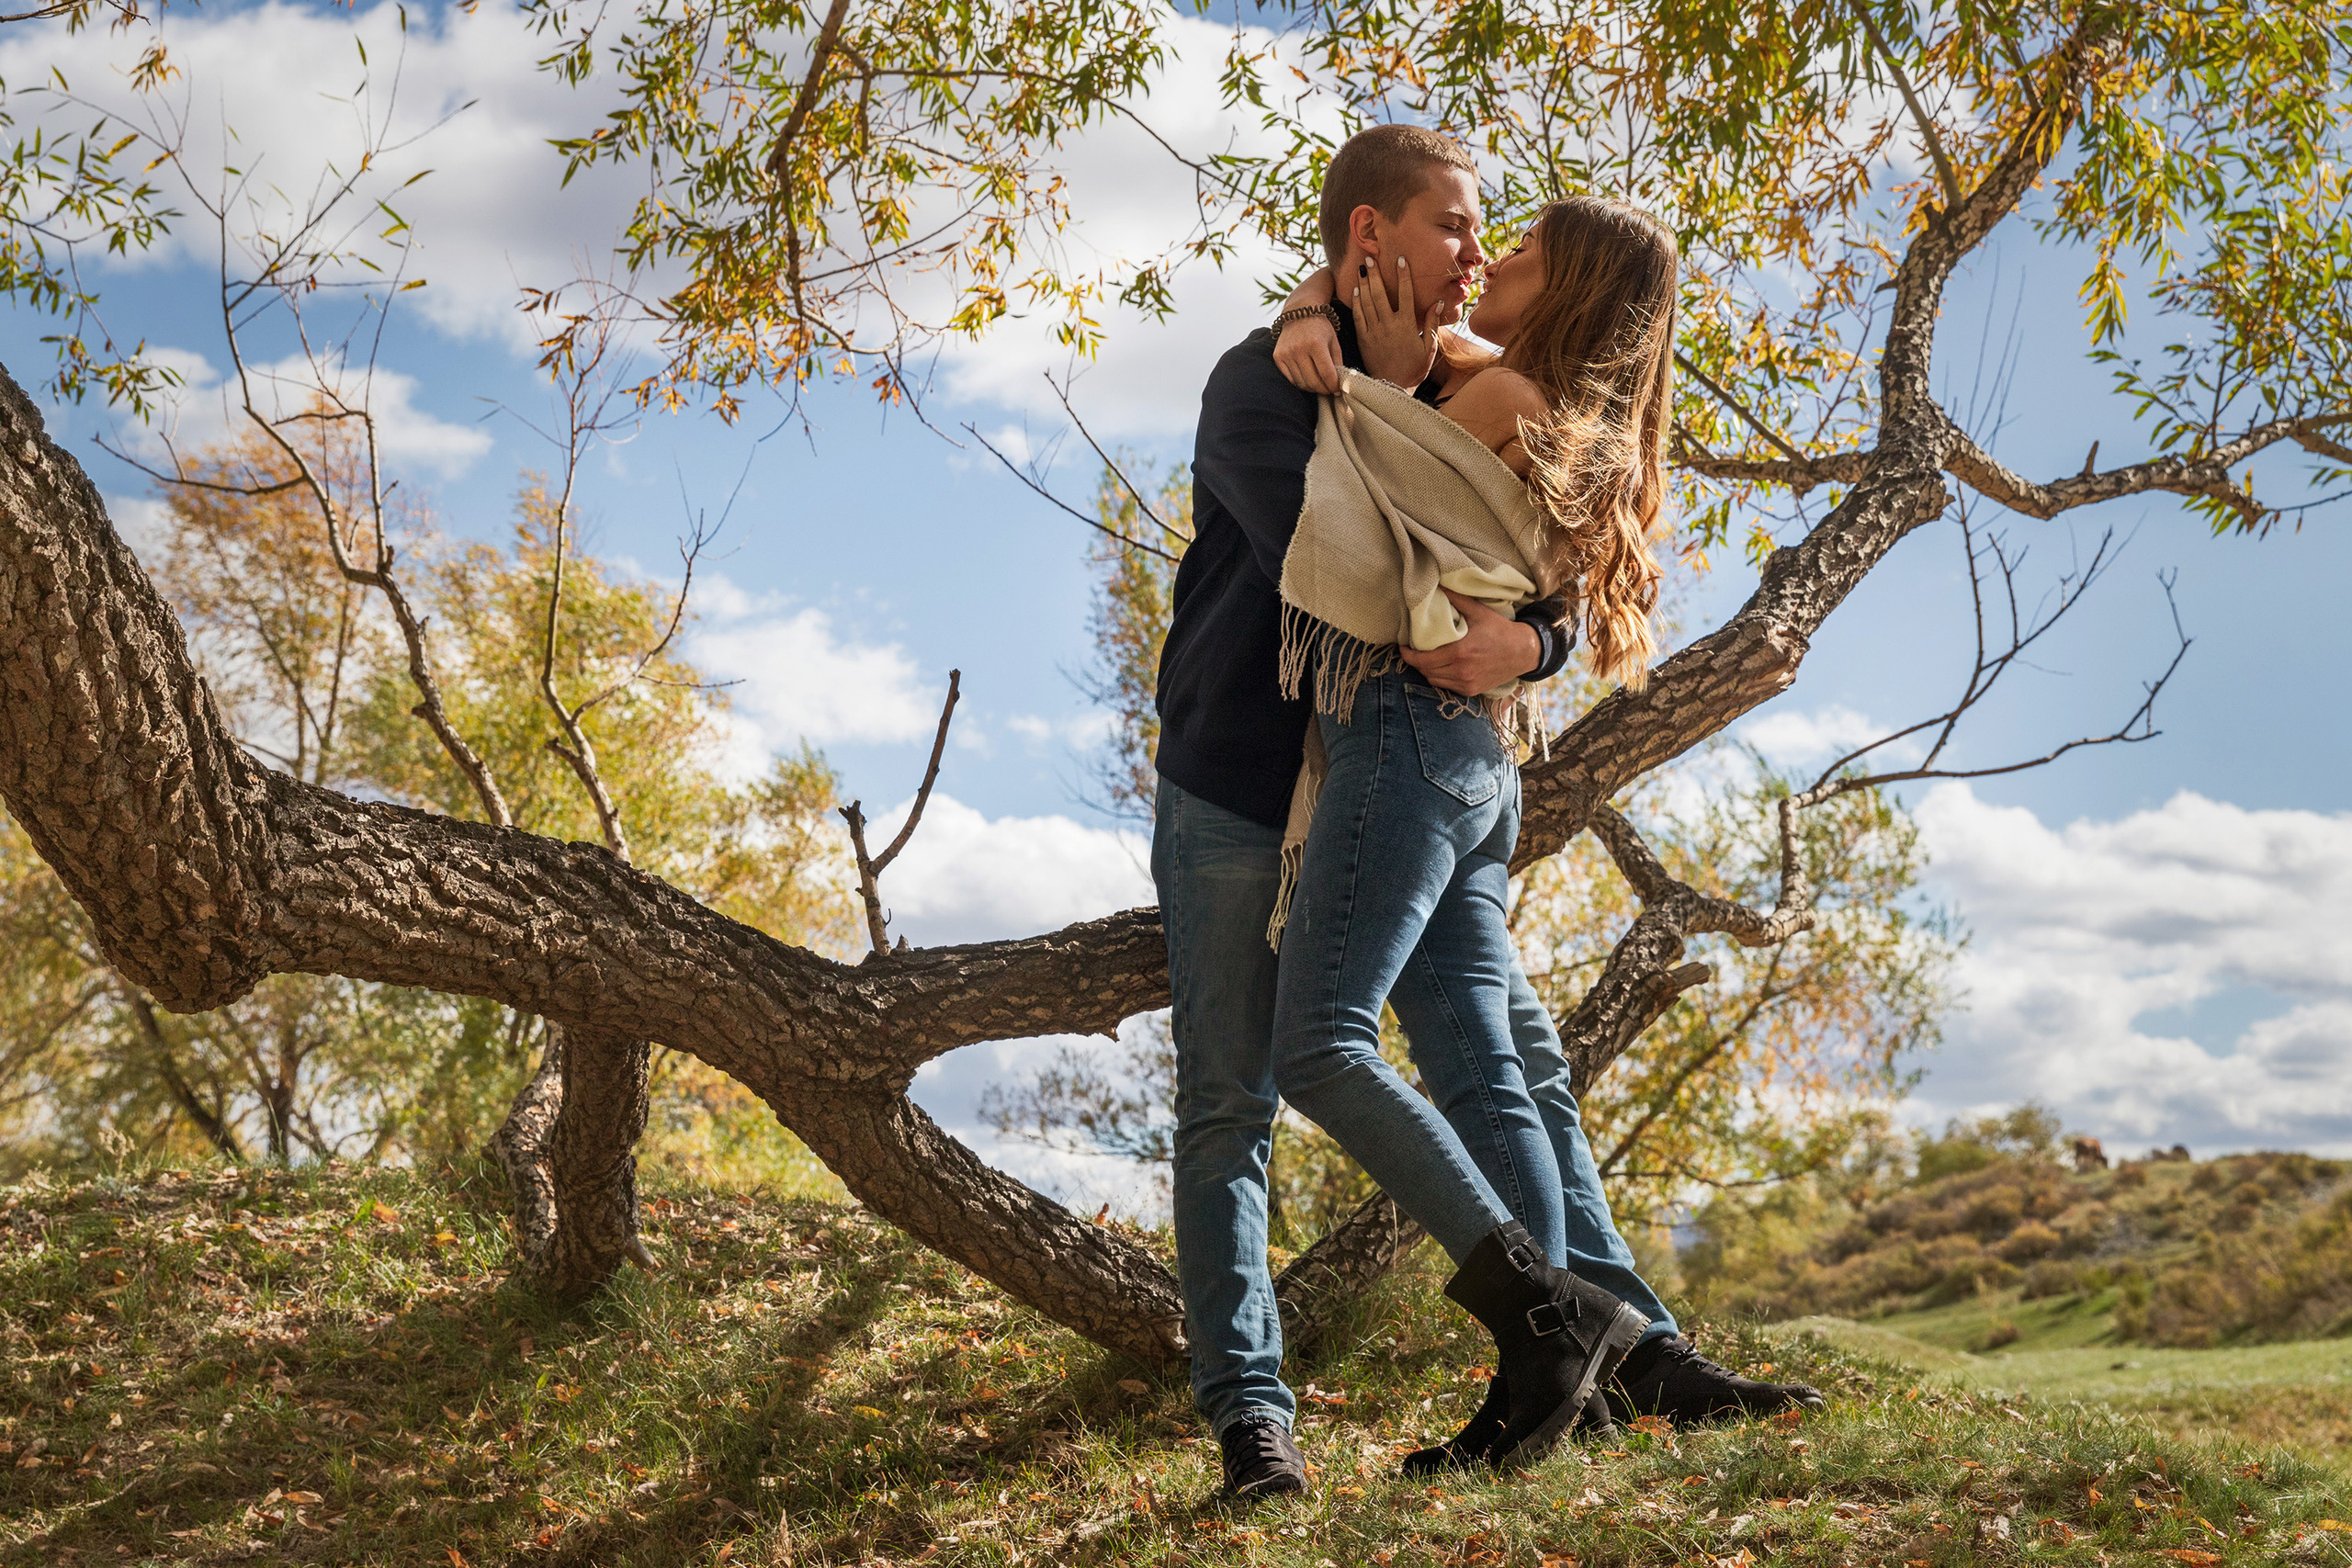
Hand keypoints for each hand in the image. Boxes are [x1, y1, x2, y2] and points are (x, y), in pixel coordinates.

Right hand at [1273, 312, 1342, 394]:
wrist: (1299, 313)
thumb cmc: (1321, 328)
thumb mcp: (1334, 342)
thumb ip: (1338, 363)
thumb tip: (1339, 386)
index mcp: (1316, 344)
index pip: (1327, 374)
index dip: (1334, 386)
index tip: (1338, 390)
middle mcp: (1299, 349)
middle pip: (1313, 382)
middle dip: (1324, 390)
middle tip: (1329, 390)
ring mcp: (1286, 354)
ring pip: (1301, 383)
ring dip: (1312, 388)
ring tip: (1319, 384)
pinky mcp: (1278, 357)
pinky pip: (1291, 379)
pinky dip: (1301, 383)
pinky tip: (1308, 378)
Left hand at [1353, 255, 1440, 389]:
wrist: (1393, 387)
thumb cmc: (1414, 368)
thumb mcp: (1429, 348)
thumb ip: (1432, 324)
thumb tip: (1438, 302)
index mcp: (1406, 325)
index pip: (1405, 293)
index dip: (1403, 275)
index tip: (1400, 259)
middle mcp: (1388, 325)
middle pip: (1380, 293)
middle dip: (1375, 273)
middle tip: (1370, 257)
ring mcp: (1374, 331)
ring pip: (1367, 302)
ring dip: (1364, 283)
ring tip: (1362, 267)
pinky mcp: (1363, 339)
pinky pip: (1358, 316)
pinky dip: (1356, 301)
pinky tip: (1355, 289)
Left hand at [1399, 589, 1541, 695]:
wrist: (1523, 651)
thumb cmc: (1500, 630)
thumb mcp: (1478, 611)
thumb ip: (1457, 599)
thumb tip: (1439, 585)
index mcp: (1459, 652)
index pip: (1423, 659)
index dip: (1408, 655)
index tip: (1403, 648)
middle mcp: (1461, 671)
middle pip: (1426, 671)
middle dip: (1415, 663)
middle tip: (1411, 652)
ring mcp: (1466, 683)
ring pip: (1434, 681)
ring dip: (1427, 671)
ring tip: (1424, 659)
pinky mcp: (1472, 691)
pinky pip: (1447, 687)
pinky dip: (1440, 679)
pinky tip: (1441, 668)